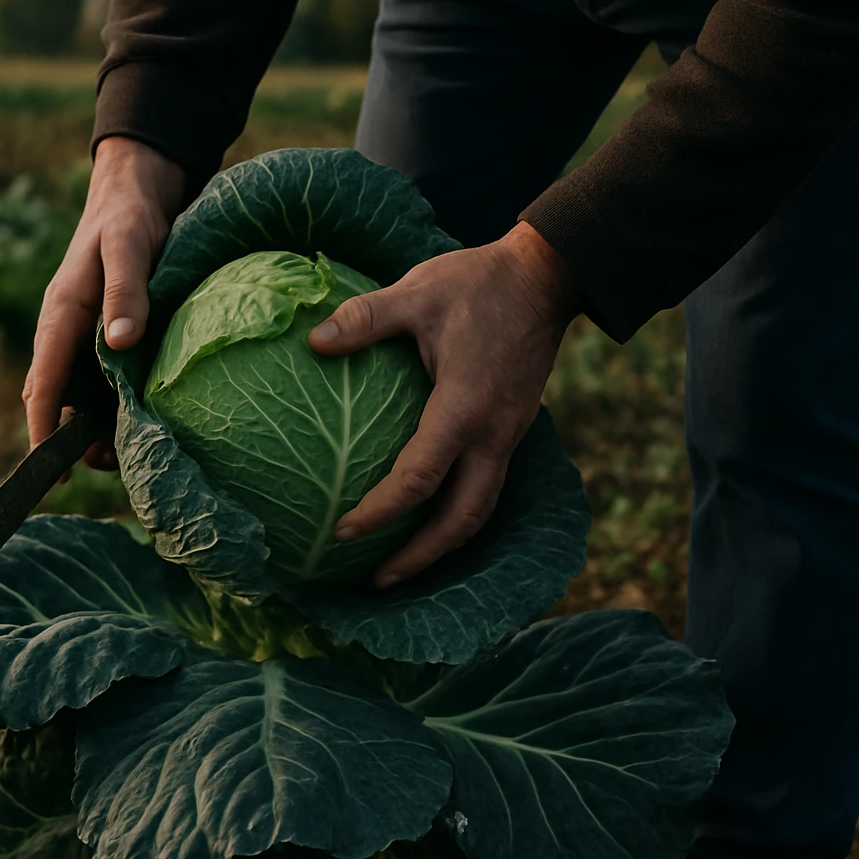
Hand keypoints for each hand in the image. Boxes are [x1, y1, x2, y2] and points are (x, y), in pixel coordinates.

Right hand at [22, 137, 184, 465]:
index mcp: (61, 314)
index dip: (43, 430)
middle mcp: (69, 332)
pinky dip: (121, 406)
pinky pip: (107, 382)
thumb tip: (122, 344)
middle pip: (60, 401)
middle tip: (110, 470)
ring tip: (133, 457)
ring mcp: (88, 337)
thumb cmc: (131, 215)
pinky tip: (150, 424)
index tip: (50, 473)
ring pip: (84, 396)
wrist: (140, 190)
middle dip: (74, 441)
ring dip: (101, 428)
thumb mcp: (131, 245)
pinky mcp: (111, 336)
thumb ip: (126, 290)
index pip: (44, 384)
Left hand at [308, 222, 581, 588]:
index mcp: (465, 408)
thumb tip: (313, 341)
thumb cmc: (477, 284)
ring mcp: (508, 435)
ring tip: (401, 565)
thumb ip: (364, 319)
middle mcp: (493, 434)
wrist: (545, 278)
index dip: (380, 513)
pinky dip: (457, 513)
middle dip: (420, 557)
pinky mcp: (512, 428)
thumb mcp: (416, 292)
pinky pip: (487, 486)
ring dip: (443, 545)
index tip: (343, 533)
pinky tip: (428, 513)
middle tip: (376, 580)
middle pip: (461, 520)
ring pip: (480, 510)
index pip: (419, 480)